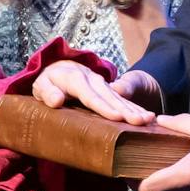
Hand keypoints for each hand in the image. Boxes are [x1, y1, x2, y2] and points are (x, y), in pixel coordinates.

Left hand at [30, 62, 160, 124]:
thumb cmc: (48, 83)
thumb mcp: (41, 86)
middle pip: (109, 96)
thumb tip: (56, 101)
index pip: (89, 95)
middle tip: (139, 121)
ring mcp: (102, 84)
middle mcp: (92, 79)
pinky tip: (148, 116)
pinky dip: (136, 107)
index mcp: (75, 79)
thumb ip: (47, 92)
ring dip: (134, 109)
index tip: (116, 117)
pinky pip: (124, 99)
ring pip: (120, 97)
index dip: (103, 107)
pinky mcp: (108, 89)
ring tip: (148, 120)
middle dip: (125, 109)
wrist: (58, 68)